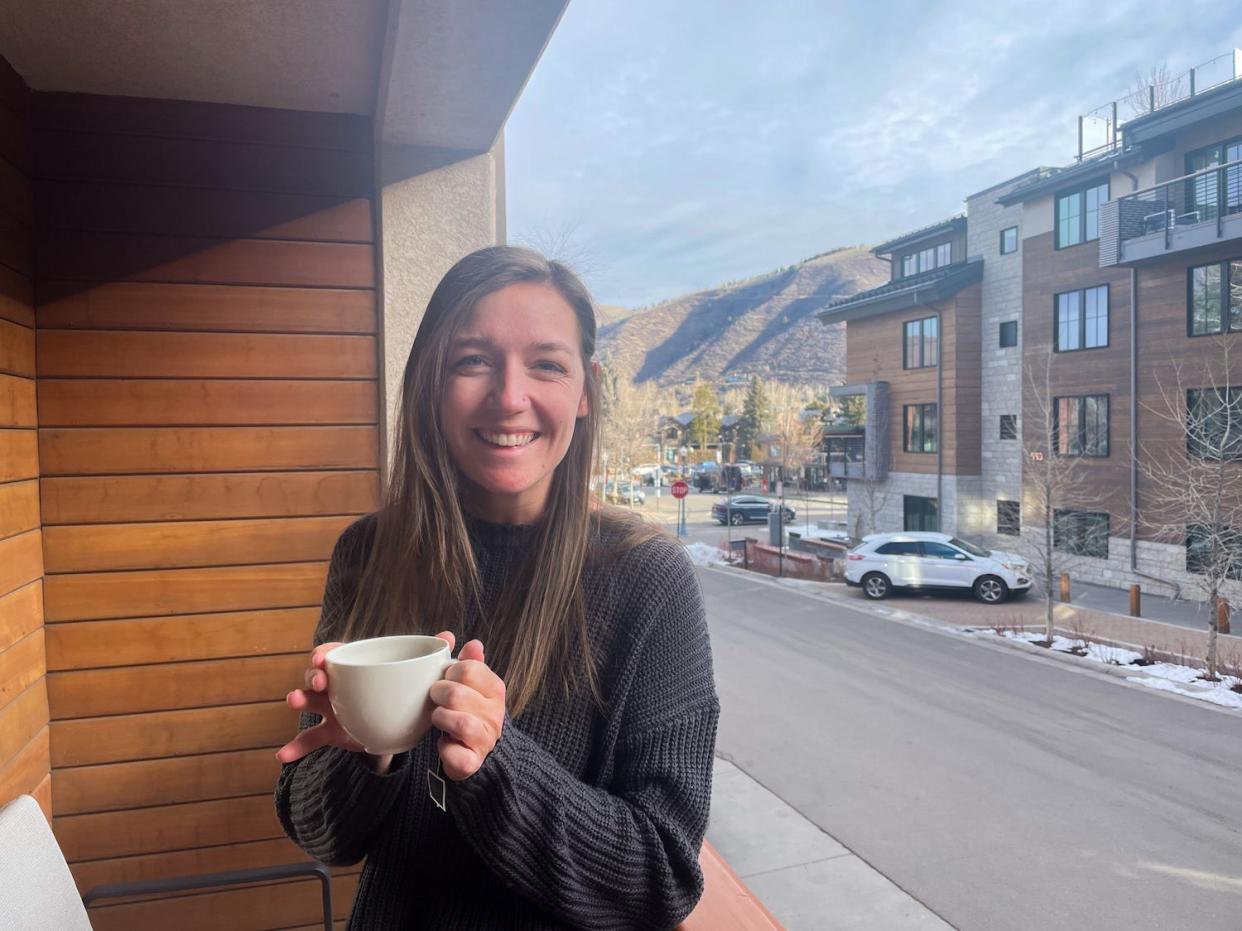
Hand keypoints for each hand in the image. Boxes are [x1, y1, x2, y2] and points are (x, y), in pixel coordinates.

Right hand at [276, 630, 458, 763]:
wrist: (396, 722)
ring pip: (310, 701)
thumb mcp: (418, 674)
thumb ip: (433, 656)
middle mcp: (339, 684)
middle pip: (318, 674)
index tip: (323, 656)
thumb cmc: (400, 690)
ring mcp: (332, 709)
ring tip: (294, 700)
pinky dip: (295, 747)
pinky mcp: (332, 732)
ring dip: (300, 698)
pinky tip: (283, 756)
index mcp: (357, 667)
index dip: (326, 652)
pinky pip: (310, 739)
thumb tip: (451, 638)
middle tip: (318, 682)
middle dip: (313, 674)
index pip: (337, 653)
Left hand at [429, 639, 505, 780]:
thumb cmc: (471, 711)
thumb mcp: (472, 684)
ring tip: (439, 718)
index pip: (468, 668)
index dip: (449, 671)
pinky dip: (443, 748)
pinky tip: (443, 743)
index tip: (446, 678)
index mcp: (495, 689)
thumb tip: (466, 640)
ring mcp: (485, 738)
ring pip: (456, 722)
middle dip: (438, 694)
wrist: (480, 752)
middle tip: (436, 698)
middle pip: (456, 693)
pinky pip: (454, 753)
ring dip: (439, 718)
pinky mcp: (473, 761)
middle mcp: (494, 713)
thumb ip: (468, 661)